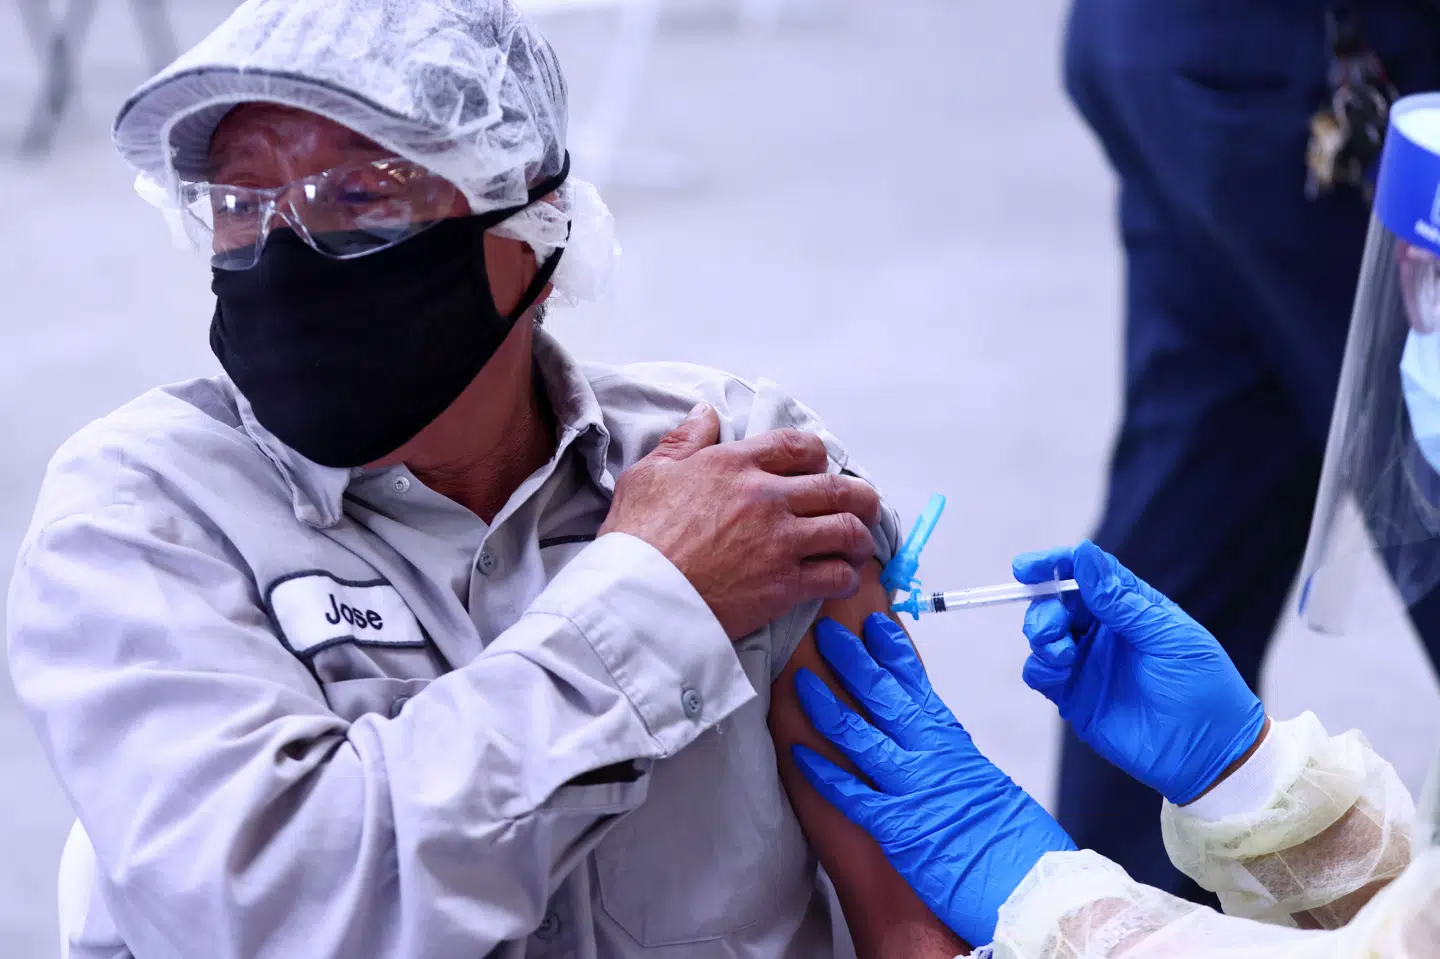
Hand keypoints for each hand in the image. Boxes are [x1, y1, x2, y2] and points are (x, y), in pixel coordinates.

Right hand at [599, 403, 880, 639]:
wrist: (635, 597)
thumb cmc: (635, 539)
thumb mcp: (648, 475)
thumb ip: (683, 441)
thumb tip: (705, 413)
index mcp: (733, 465)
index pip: (796, 446)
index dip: (817, 454)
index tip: (820, 466)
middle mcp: (766, 497)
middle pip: (836, 487)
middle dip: (859, 497)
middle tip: (863, 507)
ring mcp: (780, 541)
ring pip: (847, 530)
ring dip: (860, 538)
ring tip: (858, 547)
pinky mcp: (785, 584)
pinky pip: (836, 575)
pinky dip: (846, 577)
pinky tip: (841, 580)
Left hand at [791, 614, 1074, 945]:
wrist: (1033, 885)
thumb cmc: (1015, 842)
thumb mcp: (984, 782)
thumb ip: (951, 759)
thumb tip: (931, 742)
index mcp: (953, 743)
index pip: (917, 684)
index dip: (891, 651)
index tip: (873, 624)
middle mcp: (931, 757)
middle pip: (883, 696)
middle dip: (851, 660)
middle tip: (826, 632)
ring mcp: (913, 789)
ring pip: (860, 735)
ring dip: (826, 706)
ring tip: (800, 682)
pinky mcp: (899, 828)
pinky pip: (851, 794)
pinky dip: (822, 774)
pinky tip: (798, 754)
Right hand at [1013, 540, 1266, 804]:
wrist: (1207, 754)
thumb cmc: (1203, 687)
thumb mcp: (1167, 636)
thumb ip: (1121, 600)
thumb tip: (1083, 553)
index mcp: (1130, 608)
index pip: (1087, 574)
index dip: (1055, 565)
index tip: (1028, 568)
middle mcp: (1103, 631)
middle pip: (1057, 602)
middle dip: (1044, 606)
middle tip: (1052, 625)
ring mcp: (1087, 663)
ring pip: (1043, 634)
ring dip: (1041, 634)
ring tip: (1061, 653)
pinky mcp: (1074, 696)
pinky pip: (1039, 672)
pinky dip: (1038, 666)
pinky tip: (1058, 672)